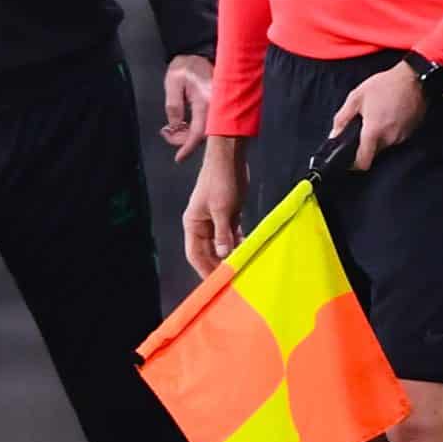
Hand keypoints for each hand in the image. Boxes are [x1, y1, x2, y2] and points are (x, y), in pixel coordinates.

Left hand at [161, 53, 212, 159]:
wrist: (201, 53)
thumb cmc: (187, 65)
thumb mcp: (174, 82)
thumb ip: (174, 105)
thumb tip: (175, 126)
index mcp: (206, 101)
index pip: (198, 132)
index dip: (187, 147)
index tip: (179, 158)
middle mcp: (217, 107)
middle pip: (203, 136)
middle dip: (184, 140)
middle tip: (168, 134)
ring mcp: (220, 108)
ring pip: (205, 131)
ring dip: (188, 134)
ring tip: (172, 128)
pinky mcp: (219, 108)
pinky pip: (208, 124)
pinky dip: (195, 128)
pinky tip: (183, 125)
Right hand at [183, 138, 244, 277]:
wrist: (230, 157)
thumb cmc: (221, 181)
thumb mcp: (222, 209)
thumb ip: (223, 234)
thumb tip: (224, 255)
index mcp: (193, 223)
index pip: (194, 253)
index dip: (203, 269)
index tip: (215, 284)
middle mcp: (202, 225)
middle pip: (208, 252)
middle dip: (219, 265)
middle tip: (232, 280)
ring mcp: (216, 221)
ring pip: (221, 245)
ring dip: (231, 255)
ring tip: (243, 268)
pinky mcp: (229, 215)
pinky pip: (232, 235)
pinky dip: (239, 243)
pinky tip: (249, 251)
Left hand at [329, 64, 428, 170]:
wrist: (413, 79)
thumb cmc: (385, 85)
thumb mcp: (356, 97)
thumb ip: (342, 119)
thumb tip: (334, 135)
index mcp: (373, 131)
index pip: (363, 162)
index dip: (354, 165)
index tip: (350, 160)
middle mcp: (389, 138)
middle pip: (373, 152)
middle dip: (366, 144)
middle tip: (364, 126)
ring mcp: (402, 136)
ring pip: (385, 145)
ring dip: (379, 137)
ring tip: (379, 117)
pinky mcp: (410, 132)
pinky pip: (396, 138)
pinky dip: (390, 131)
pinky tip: (390, 116)